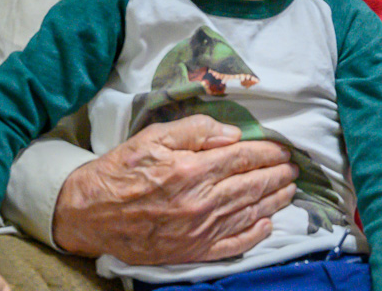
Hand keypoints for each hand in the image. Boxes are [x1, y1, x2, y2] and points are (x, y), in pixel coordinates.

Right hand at [52, 115, 298, 263]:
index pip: (244, 158)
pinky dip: (254, 234)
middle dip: (278, 176)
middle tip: (294, 169)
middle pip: (252, 186)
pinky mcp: (191, 251)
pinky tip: (267, 224)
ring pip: (248, 213)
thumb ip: (196, 130)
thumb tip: (234, 134)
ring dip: (274, 201)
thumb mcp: (154, 136)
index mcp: (192, 170)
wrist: (88, 213)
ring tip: (289, 190)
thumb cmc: (121, 170)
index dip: (268, 153)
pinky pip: (232, 244)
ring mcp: (198, 230)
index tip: (284, 150)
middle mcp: (200, 202)